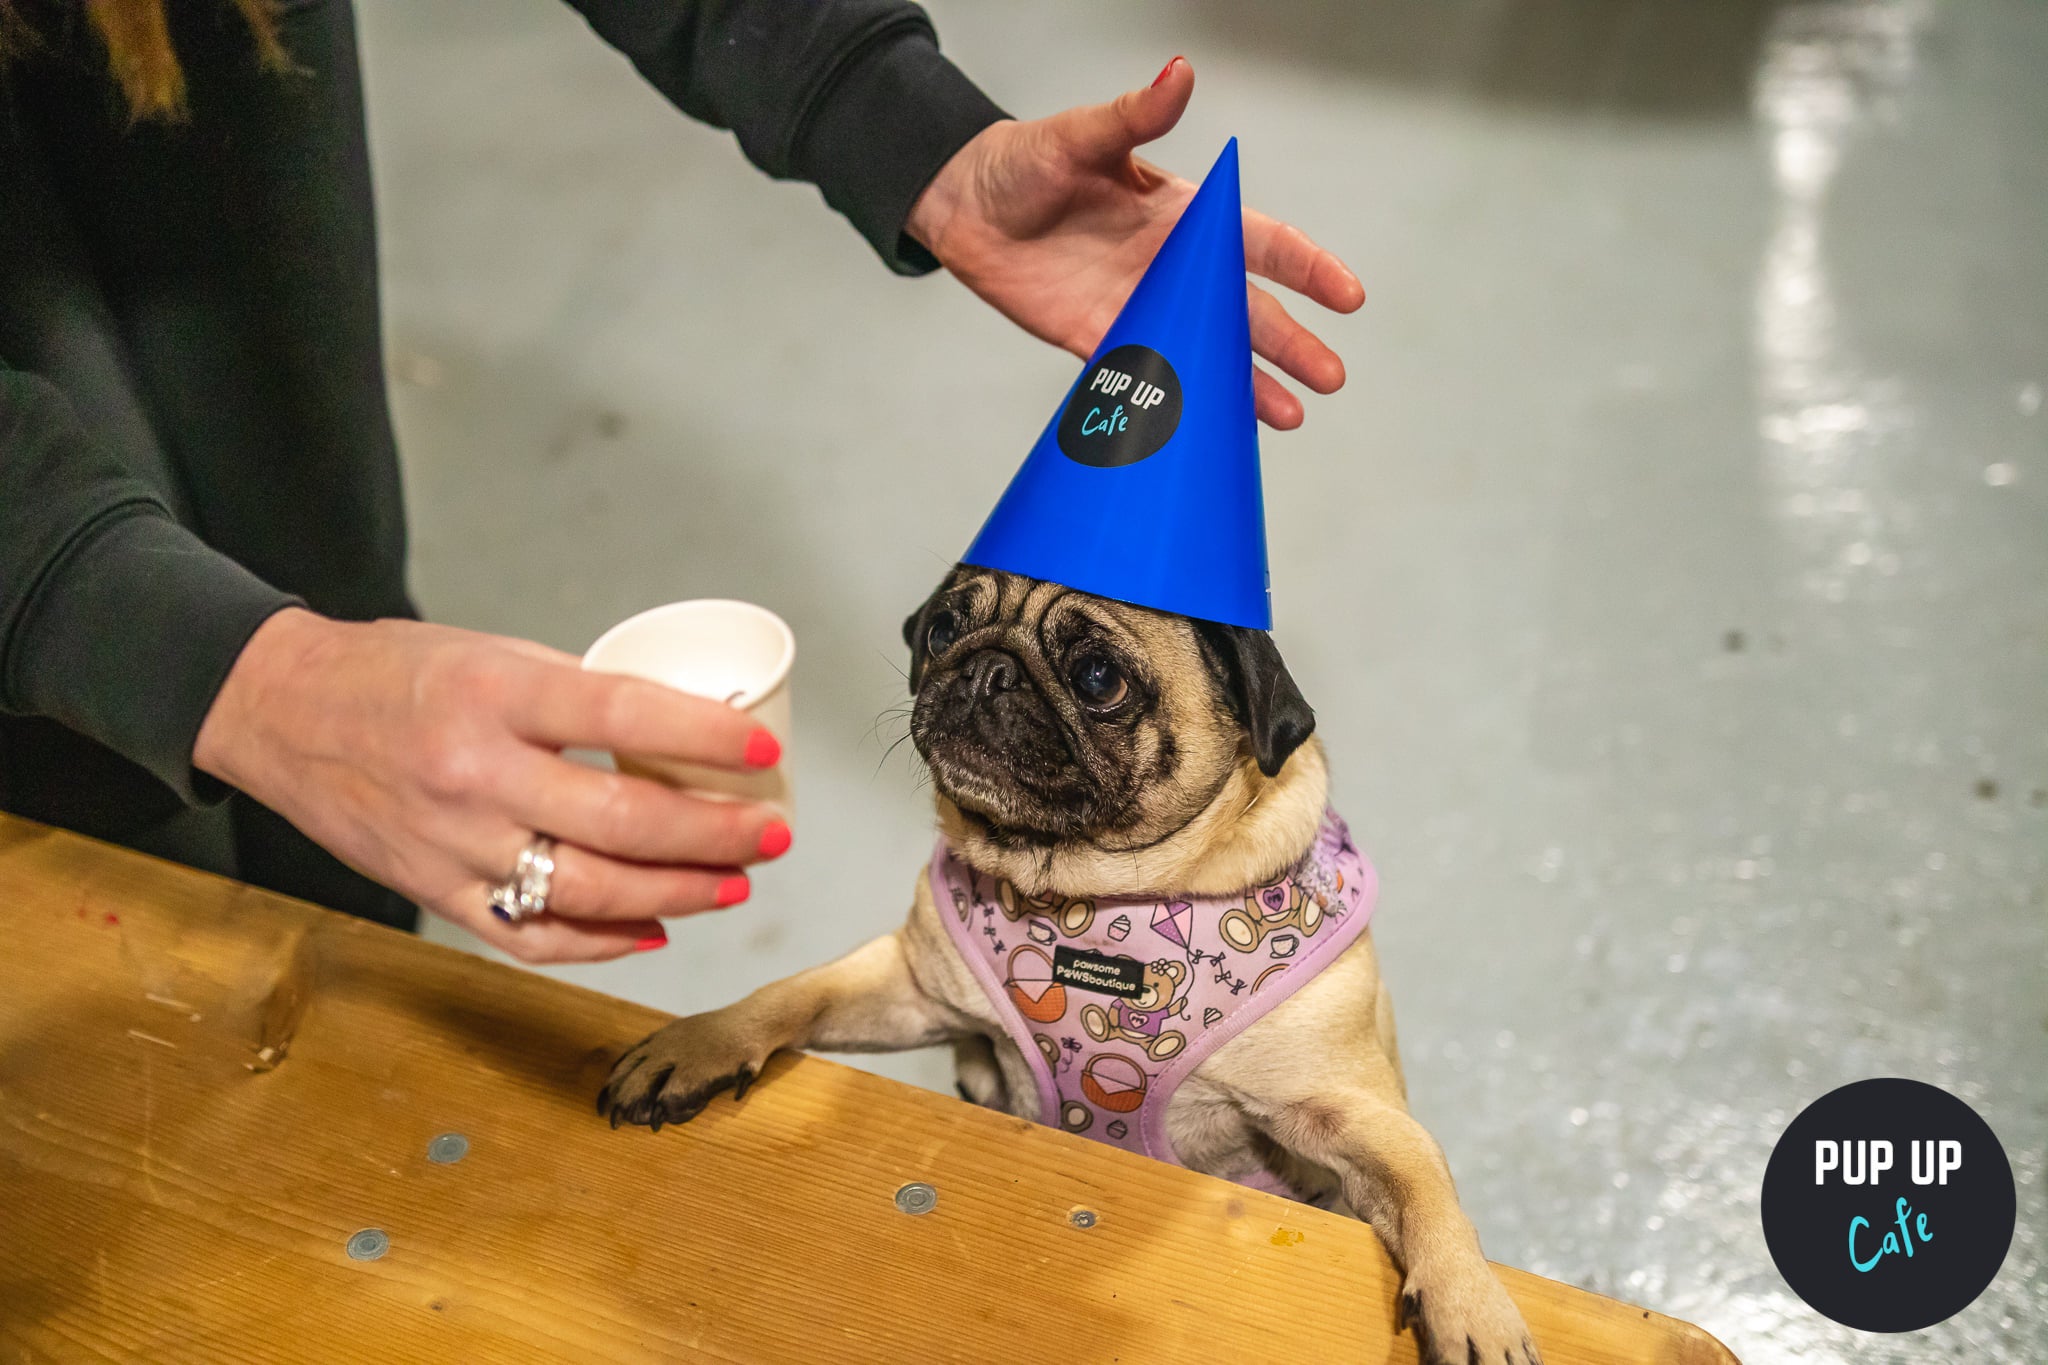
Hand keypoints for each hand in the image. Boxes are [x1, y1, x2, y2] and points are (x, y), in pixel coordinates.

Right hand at [193, 609, 790, 963]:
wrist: (283, 711)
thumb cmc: (399, 675)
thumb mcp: (495, 655)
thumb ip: (580, 698)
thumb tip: (684, 736)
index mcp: (494, 695)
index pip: (622, 716)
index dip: (704, 739)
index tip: (765, 753)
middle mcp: (473, 774)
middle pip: (620, 822)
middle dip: (715, 835)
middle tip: (772, 834)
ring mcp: (453, 844)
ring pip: (588, 890)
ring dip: (678, 895)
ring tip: (733, 883)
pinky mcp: (436, 893)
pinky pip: (533, 936)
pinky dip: (603, 940)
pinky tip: (655, 928)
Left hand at [906, 56, 1364, 429]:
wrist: (964, 206)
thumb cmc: (1025, 163)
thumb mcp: (1081, 136)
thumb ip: (1135, 116)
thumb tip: (1180, 73)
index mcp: (1181, 215)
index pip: (1261, 243)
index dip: (1307, 268)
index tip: (1347, 295)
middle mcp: (1171, 266)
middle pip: (1246, 311)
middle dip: (1291, 343)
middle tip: (1331, 376)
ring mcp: (1140, 306)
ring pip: (1207, 351)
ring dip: (1248, 384)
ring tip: (1289, 416)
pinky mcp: (1099, 339)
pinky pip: (1148, 377)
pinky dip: (1179, 402)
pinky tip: (1211, 426)